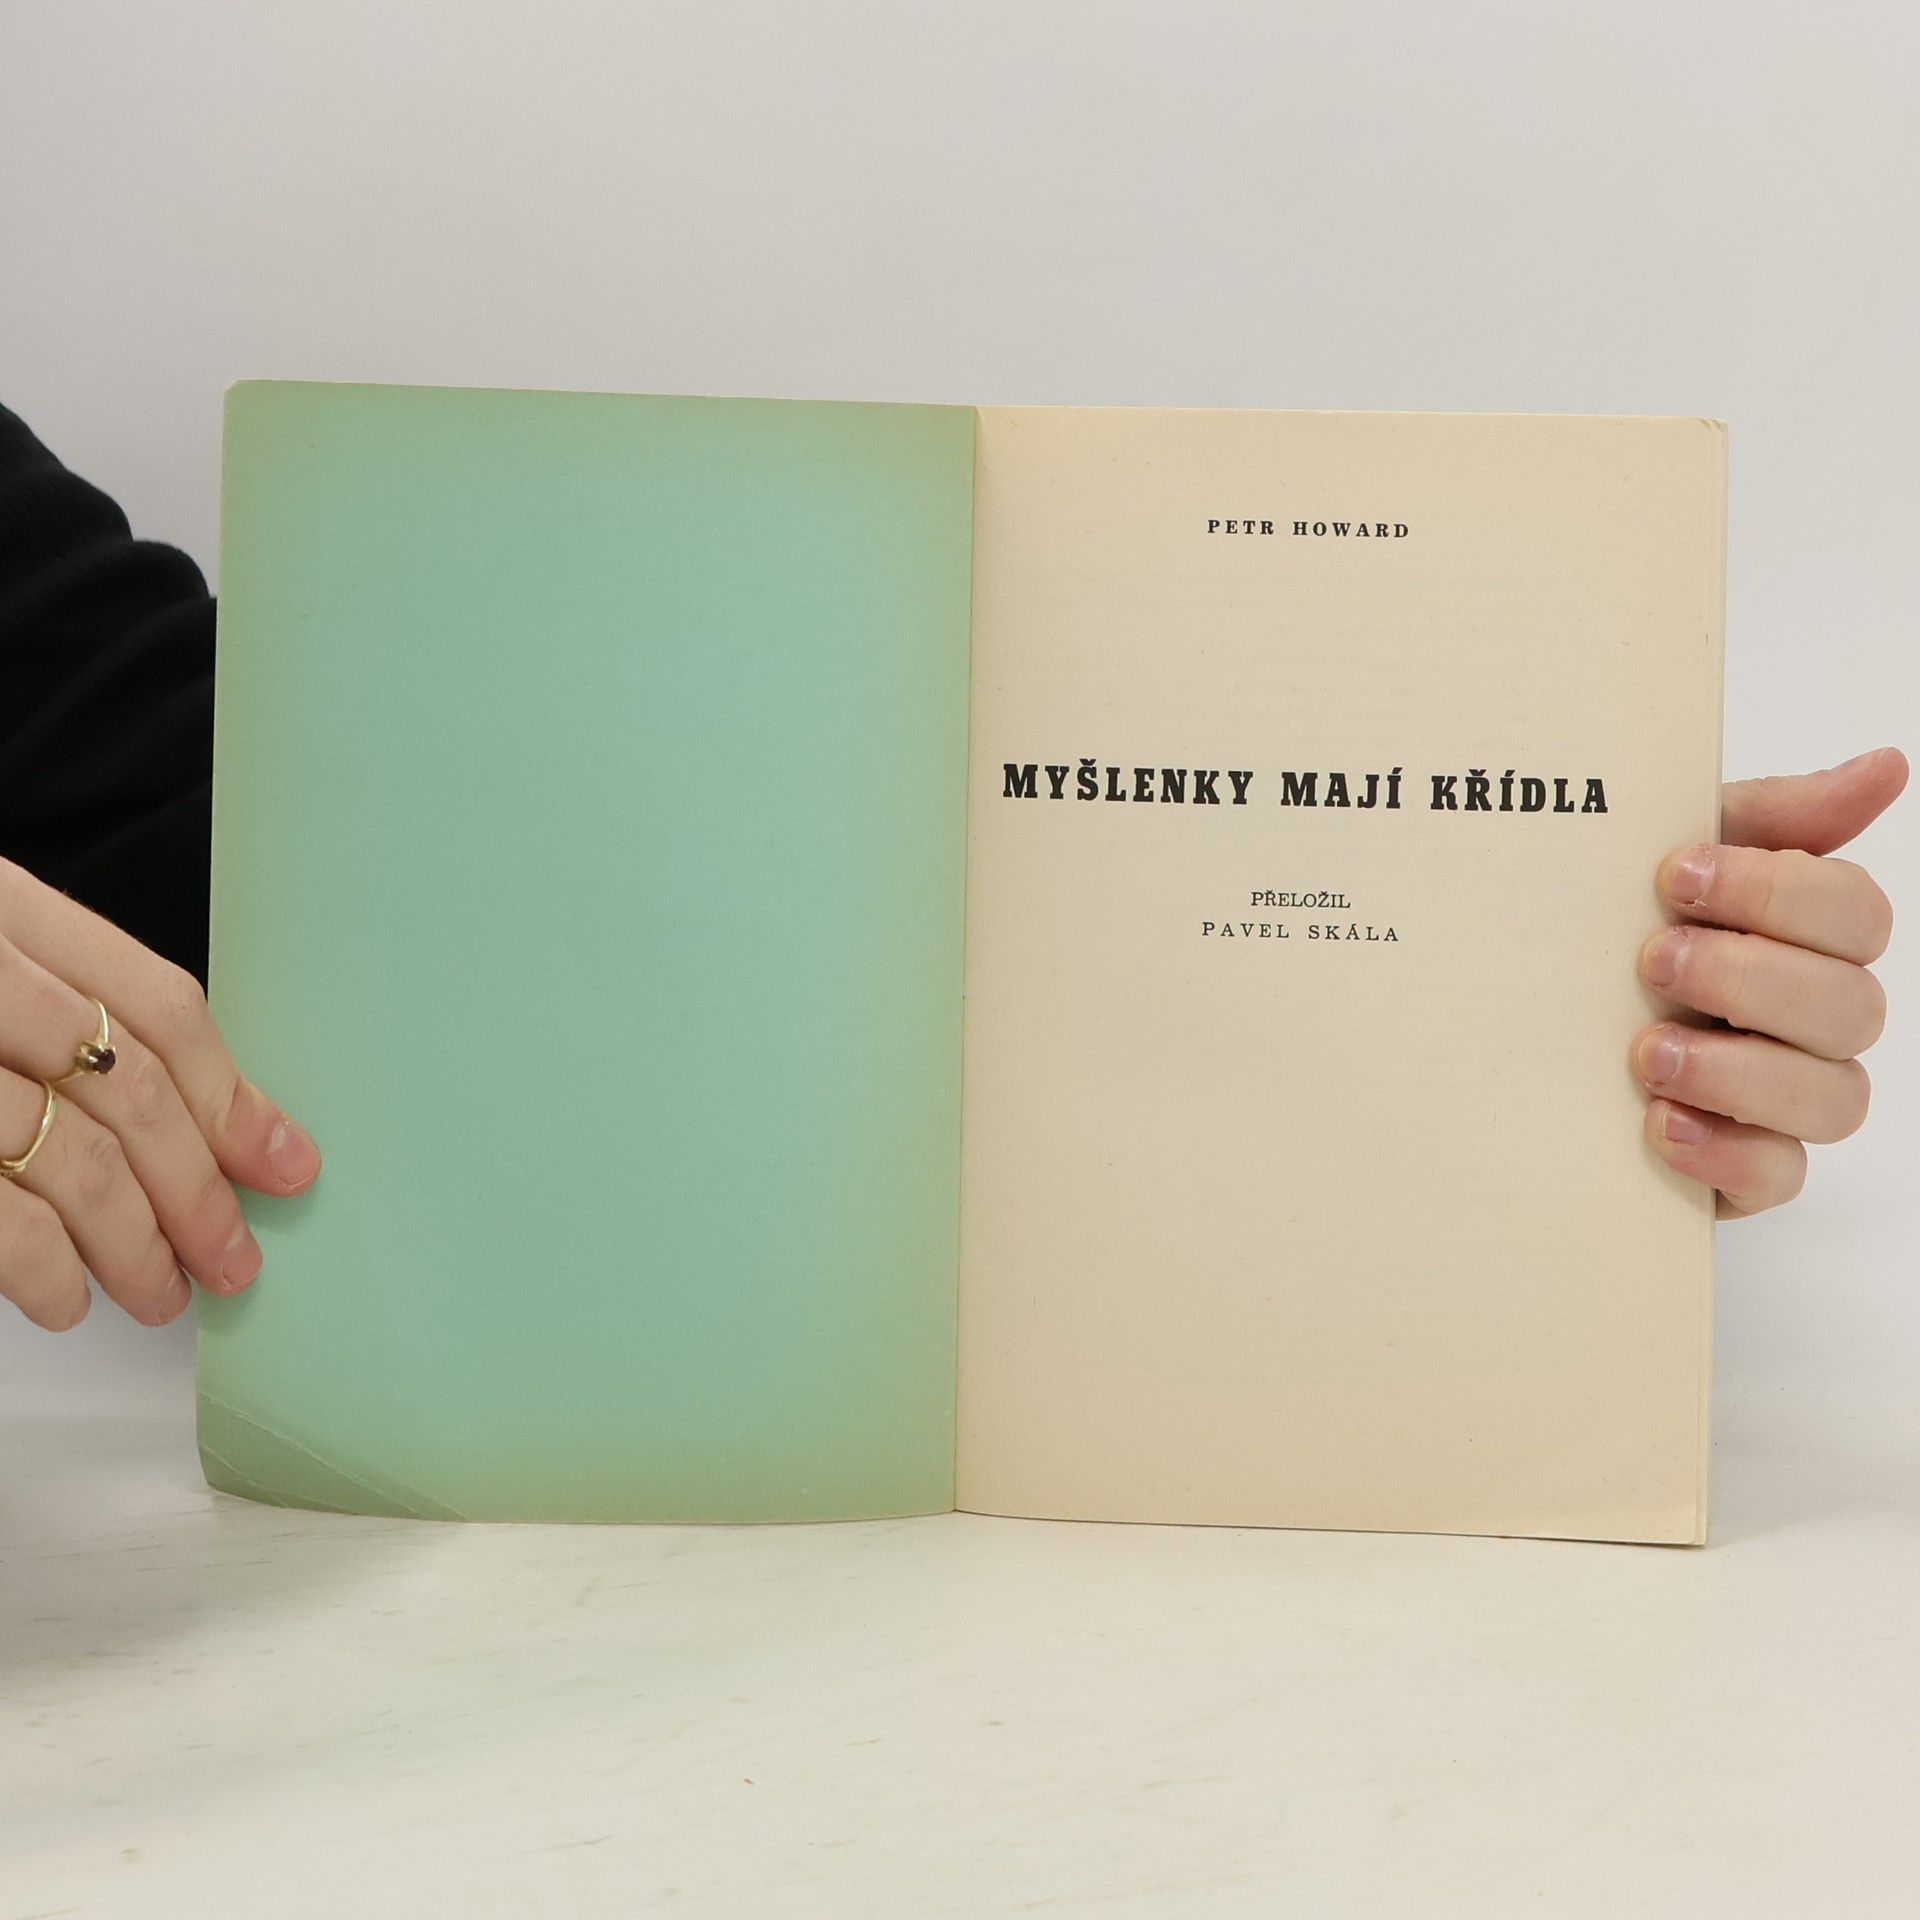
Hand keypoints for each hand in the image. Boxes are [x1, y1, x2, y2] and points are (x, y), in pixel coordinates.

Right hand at [0, 858, 319, 1329]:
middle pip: (129, 1090)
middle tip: (234, 1260)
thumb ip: (64, 1010)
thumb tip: (216, 1128)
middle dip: (199, 1190)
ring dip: (135, 1246)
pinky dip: (42, 1268)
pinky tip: (66, 1300)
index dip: (232, 1095)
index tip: (285, 1165)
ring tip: (161, 1294)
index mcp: (1, 905)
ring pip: (73, 1160)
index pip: (156, 1005)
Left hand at [1634, 747, 1906, 1217]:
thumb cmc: (1613, 931)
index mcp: (1805, 937)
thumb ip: (1769, 815)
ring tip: (1644, 1051)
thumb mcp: (1663, 855)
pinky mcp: (1747, 1169)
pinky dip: (1725, 1152)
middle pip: (1852, 1005)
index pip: (1855, 912)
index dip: (1777, 892)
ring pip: (1834, 1098)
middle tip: (1651, 961)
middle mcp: (1814, 1018)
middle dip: (1749, 978)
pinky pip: (1781, 1176)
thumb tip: (1884, 766)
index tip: (1675, 874)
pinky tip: (1659, 1124)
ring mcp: (1787, 1099)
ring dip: (1738, 1070)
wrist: (1517, 1033)